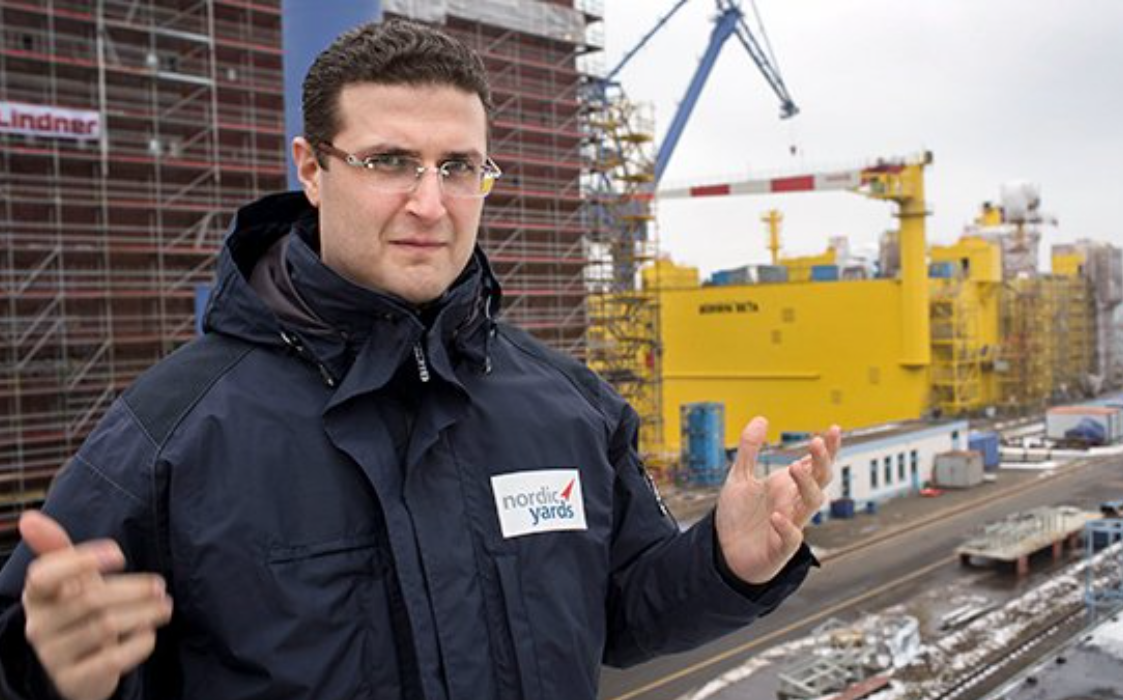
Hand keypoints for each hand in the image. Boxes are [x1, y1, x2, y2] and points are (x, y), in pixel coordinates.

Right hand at [18, 511, 172, 699]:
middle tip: (160, 585)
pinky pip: (112, 659)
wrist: (78, 668)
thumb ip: (57, 549)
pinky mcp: (74, 680)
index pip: (44, 575)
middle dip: (132, 590)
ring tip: (165, 606)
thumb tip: (29, 517)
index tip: (119, 554)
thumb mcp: (69, 580)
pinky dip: (137, 643)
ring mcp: (53, 656)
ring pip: (104, 628)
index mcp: (36, 595)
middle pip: (89, 600)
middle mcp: (38, 626)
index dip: (81, 560)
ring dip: (143, 613)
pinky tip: (149, 633)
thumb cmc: (77, 611)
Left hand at [715, 417, 839, 583]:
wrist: (724, 554)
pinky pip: (791, 538)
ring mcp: (790, 524)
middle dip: (821, 461)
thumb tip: (761, 418)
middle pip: (819, 480)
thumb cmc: (739, 517)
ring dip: (806, 485)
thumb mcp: (740, 477)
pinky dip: (787, 527)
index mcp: (787, 486)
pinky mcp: (780, 548)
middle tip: (815, 441)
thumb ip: (749, 449)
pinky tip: (776, 516)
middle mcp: (793, 503)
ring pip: (811, 504)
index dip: (827, 448)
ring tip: (793, 466)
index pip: (814, 464)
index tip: (834, 428)